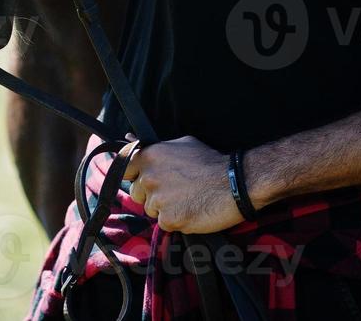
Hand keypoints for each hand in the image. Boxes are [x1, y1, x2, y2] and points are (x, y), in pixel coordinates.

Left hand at [122, 136, 244, 234]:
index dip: (135, 177)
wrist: (235, 183)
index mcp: (149, 156)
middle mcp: (149, 178)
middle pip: (137, 193)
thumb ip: (153, 146)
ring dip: (165, 209)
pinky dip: (177, 221)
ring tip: (187, 200)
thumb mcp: (181, 144)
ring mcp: (158, 200)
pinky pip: (165, 224)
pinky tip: (192, 211)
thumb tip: (128, 136)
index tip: (147, 180)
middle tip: (175, 191)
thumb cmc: (210, 162)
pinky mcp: (170, 219)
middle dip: (151, 194)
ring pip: (151, 210)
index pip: (124, 171)